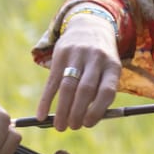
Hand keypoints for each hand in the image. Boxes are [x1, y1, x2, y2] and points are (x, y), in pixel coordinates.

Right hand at [36, 13, 119, 130]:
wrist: (89, 26)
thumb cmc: (99, 61)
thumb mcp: (107, 72)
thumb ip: (100, 95)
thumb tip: (84, 122)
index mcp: (112, 66)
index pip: (106, 91)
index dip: (97, 111)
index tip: (88, 124)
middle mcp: (96, 59)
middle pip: (85, 90)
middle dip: (77, 112)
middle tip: (72, 127)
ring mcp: (77, 55)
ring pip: (68, 86)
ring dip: (62, 109)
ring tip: (59, 126)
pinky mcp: (60, 54)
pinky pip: (52, 81)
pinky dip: (45, 100)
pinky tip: (41, 114)